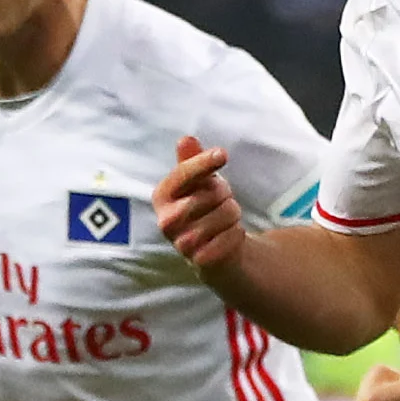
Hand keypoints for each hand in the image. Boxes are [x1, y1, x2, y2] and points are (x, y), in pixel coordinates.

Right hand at [155, 136, 246, 277]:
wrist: (210, 250)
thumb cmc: (203, 207)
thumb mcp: (198, 181)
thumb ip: (192, 161)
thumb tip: (186, 139)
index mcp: (162, 196)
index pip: (183, 173)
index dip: (203, 162)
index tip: (223, 154)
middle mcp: (167, 220)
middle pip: (211, 193)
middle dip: (224, 193)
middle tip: (220, 201)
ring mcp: (182, 243)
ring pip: (226, 214)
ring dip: (233, 214)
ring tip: (224, 219)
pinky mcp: (201, 261)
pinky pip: (231, 237)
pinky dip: (237, 233)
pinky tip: (229, 235)